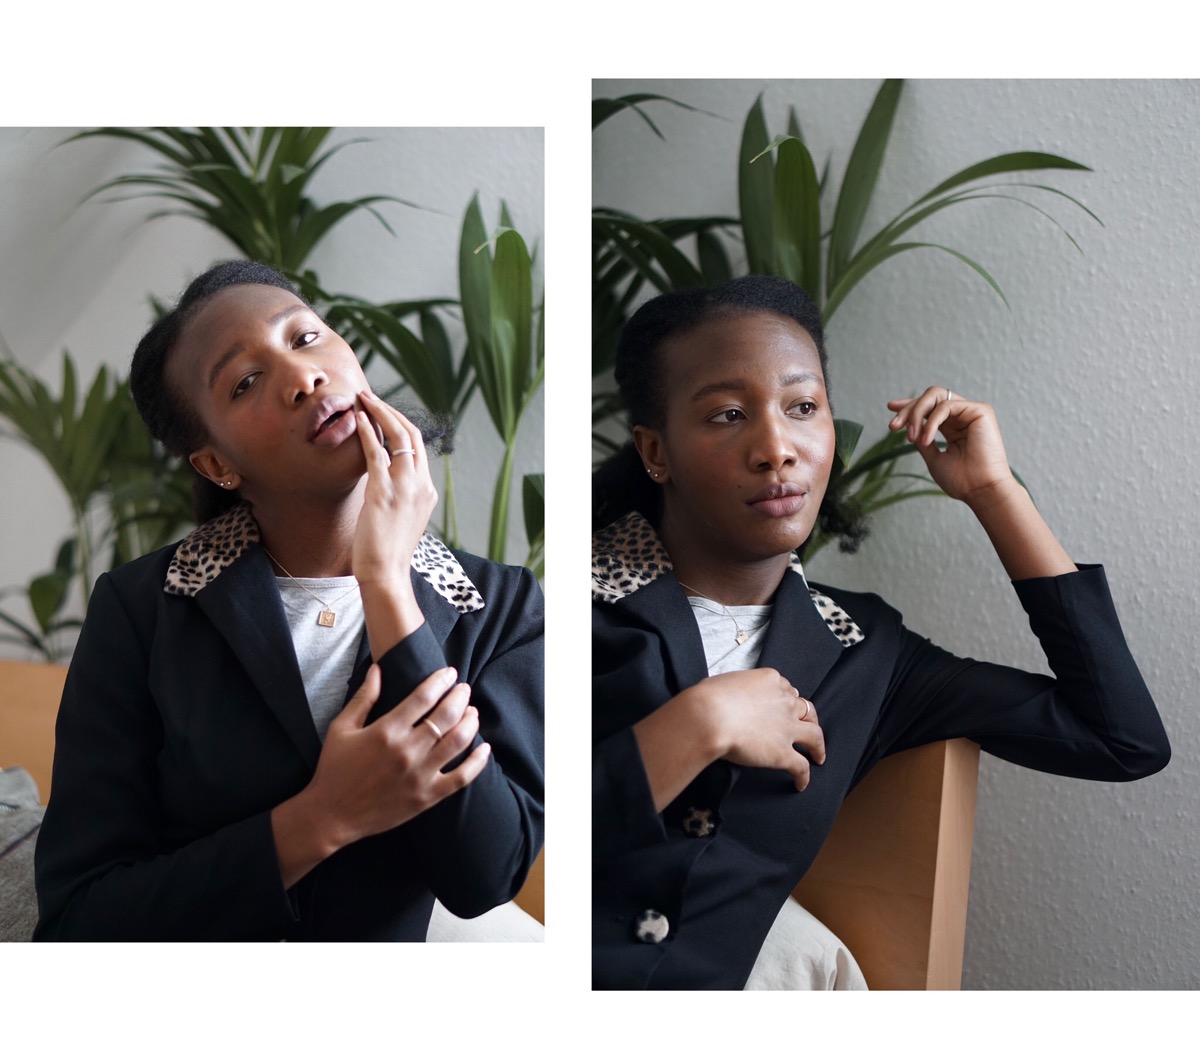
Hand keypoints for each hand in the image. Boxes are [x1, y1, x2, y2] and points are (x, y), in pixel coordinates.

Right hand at [306, 664, 490, 851]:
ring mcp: (420, 774)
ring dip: (470, 722)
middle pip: (446, 715)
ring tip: (473, 712)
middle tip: (464, 690)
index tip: (450, 673)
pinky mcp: (428, 796)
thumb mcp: (341, 728)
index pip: (424, 696)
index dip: (441, 680)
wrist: (331, 815)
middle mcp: (407, 750)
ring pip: (458, 741)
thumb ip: (363, 697)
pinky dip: (478, 761)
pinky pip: (462, 777)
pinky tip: (484, 747)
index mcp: (386, 730)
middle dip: (460, 697)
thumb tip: (378, 668)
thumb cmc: (334, 769)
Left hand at [351, 390, 438, 589]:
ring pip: (398, 437)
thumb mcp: (403, 519)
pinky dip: (367, 432)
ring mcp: (405, 488)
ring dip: (380, 413)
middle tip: (371, 398)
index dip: (401, 425)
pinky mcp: (384, 493)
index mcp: (428, 491)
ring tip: (363, 400)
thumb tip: (384, 481)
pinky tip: (358, 419)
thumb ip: (400, 496)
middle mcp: (422, 485)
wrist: (387, 574)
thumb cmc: (388, 552)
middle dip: (392, 411)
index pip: (418, 448)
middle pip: (412, 435)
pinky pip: (376, 453)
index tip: (383, 413)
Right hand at [694, 668, 825, 791]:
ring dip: (818, 745)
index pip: (786, 688)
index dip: (786, 699)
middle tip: (807, 725)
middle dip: (808, 717)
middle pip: (805, 708)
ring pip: (815, 735)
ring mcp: (787, 728)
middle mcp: (784, 701)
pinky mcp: (783, 753)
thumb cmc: (708, 698)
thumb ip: (734, 690)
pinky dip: (804, 776)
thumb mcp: (724, 683)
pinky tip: (801, 783)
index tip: (782, 706)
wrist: (709, 716)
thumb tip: (727, 698)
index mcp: (770, 680)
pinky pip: (801, 766)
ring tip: (818, 755)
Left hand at [887, 386, 1015, 505]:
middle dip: (908, 409)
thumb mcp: (933, 457)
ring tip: (910, 437)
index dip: (909, 405)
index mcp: (953, 427)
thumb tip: (909, 427)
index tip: (890, 407)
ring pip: (936, 397)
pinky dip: (931, 421)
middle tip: (893, 426)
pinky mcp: (980, 410)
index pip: (929, 408)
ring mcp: (971, 412)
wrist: (980, 490)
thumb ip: (922, 440)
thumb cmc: (961, 480)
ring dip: (917, 414)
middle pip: (930, 398)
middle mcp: (962, 417)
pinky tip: (926, 439)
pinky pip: (946, 406)